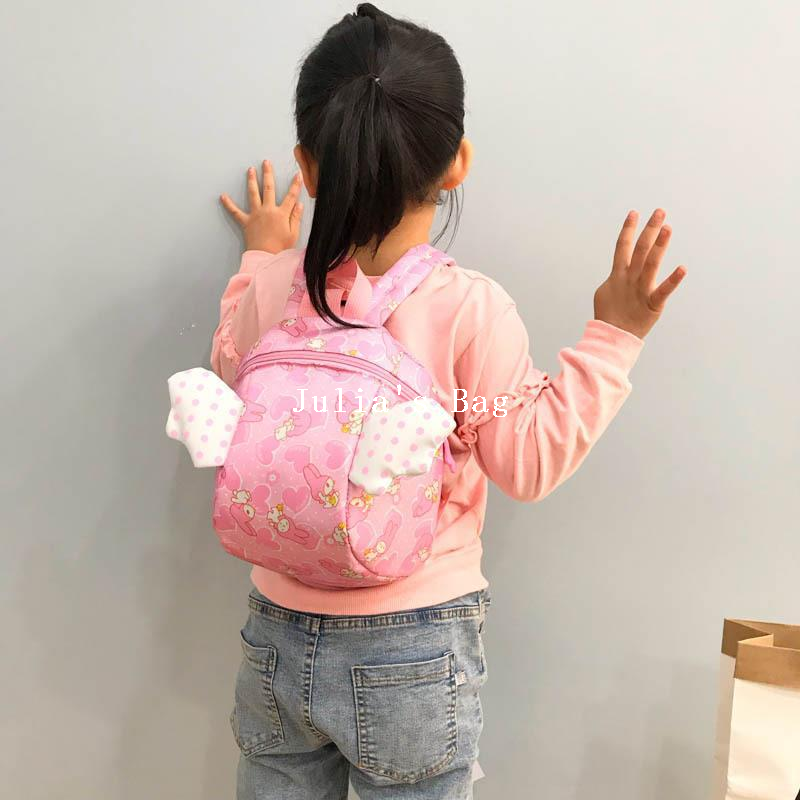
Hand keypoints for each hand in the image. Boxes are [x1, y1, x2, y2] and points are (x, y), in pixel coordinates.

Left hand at [220, 160, 303, 253]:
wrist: (265, 257)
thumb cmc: (281, 248)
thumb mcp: (293, 234)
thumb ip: (296, 218)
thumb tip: (299, 205)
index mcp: (281, 214)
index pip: (291, 196)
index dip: (296, 185)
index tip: (298, 175)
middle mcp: (268, 210)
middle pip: (269, 188)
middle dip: (268, 174)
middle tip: (266, 162)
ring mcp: (256, 214)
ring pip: (253, 194)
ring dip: (251, 180)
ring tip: (250, 170)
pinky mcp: (246, 222)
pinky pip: (235, 212)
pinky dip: (228, 204)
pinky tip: (223, 196)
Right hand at [593, 208, 686, 338]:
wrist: (610, 337)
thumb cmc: (608, 315)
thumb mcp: (606, 291)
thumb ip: (615, 278)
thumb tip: (618, 271)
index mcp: (617, 274)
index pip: (622, 246)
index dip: (628, 229)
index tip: (634, 213)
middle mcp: (630, 278)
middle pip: (639, 249)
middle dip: (649, 229)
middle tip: (660, 212)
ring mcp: (640, 290)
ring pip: (650, 263)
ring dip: (659, 245)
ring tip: (667, 228)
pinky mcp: (652, 304)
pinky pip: (663, 290)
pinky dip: (673, 280)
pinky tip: (683, 268)